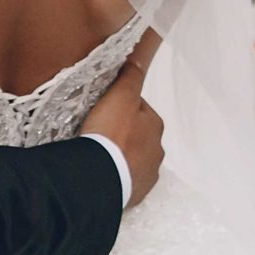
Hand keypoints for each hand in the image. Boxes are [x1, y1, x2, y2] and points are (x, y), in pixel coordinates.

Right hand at [78, 31, 164, 208]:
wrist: (99, 176)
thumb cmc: (110, 132)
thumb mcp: (119, 96)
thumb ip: (130, 77)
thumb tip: (138, 60)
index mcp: (155, 126)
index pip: (138, 109)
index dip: (119, 107)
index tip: (102, 110)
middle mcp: (157, 151)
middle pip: (137, 135)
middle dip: (122, 134)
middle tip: (97, 133)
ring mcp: (147, 175)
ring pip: (133, 159)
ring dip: (120, 156)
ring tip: (97, 155)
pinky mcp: (136, 194)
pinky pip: (126, 180)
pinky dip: (117, 175)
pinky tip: (101, 172)